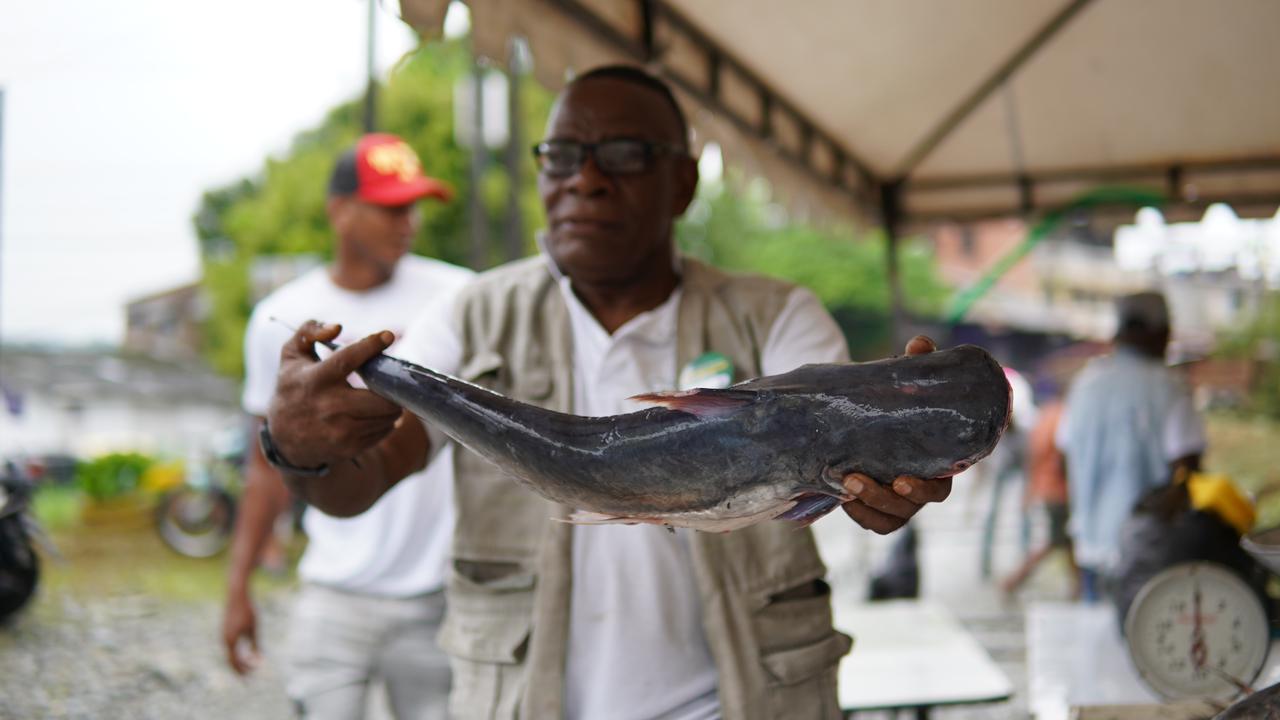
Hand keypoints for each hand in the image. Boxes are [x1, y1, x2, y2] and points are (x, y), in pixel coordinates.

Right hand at [222, 590, 260, 674]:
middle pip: (231, 659)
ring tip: (247, 666)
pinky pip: (230, 646)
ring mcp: (224, 634)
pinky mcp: (226, 629)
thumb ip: (255, 645)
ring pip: (230, 653)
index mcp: (231, 641)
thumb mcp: (254, 629)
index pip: (235, 661)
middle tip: (248, 676)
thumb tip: (258, 660)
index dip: (244, 669)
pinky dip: (236, 653)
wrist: (237, 595)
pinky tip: (243, 653)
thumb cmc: (247, 611)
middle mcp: (224, 639)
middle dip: (240, 668)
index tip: (254, 673)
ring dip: (238, 661)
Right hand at [266, 321, 403, 469]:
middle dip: (394, 389)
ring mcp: (339, 430)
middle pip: (380, 399)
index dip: (370, 345)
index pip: (348, 359)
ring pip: (386, 417)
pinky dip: (387, 422)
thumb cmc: (293, 387)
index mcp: (316, 379)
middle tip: (395, 383)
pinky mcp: (348, 447)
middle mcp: (328, 406)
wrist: (284, 437)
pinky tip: (380, 415)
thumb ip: (308, 332)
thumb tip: (337, 327)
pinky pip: (382, 432)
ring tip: (389, 399)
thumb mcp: (292, 355)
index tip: (388, 336)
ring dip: (393, 406)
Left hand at [840, 335, 953, 533]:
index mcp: (937, 462)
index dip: (923, 488)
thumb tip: (919, 344)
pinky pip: (874, 522)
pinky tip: (839, 496)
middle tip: (855, 479)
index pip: (940, 487)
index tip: (901, 480)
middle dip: (883, 498)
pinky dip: (859, 514)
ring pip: (891, 518)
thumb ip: (913, 365)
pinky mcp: (878, 505)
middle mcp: (922, 485)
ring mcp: (900, 500)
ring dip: (867, 505)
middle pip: (911, 506)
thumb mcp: (903, 381)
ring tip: (842, 483)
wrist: (871, 415)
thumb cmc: (896, 399)